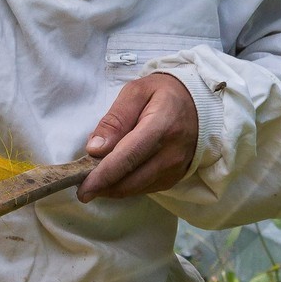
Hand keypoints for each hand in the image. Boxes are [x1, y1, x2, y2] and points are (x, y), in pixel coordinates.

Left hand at [78, 73, 198, 200]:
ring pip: (136, 189)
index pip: (129, 156)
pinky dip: (127, 186)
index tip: (83, 187)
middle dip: (103, 187)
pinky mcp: (176, 177)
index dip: (104, 175)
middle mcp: (172, 152)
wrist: (199, 104)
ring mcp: (176, 168)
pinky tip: (116, 176)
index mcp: (161, 125)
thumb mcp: (135, 92)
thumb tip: (95, 148)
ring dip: (113, 188)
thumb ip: (115, 119)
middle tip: (81, 187)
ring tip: (95, 179)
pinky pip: (146, 188)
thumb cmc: (162, 94)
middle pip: (131, 180)